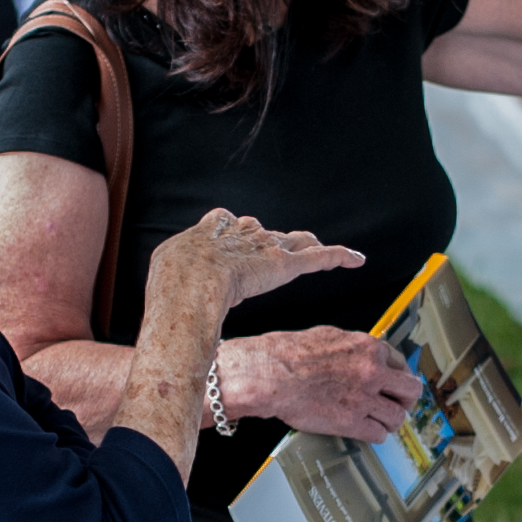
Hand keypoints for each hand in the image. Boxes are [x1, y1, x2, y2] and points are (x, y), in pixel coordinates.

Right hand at [145, 209, 360, 315]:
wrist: (190, 285)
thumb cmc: (172, 282)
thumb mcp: (166, 270)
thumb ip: (176, 275)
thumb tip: (171, 295)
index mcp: (212, 231)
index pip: (230, 225)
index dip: (235, 237)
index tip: (236, 247)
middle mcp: (243, 232)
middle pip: (265, 233)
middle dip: (272, 244)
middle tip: (278, 255)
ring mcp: (266, 247)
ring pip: (295, 242)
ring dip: (307, 248)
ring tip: (320, 252)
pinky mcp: (287, 264)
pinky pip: (321, 258)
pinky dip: (340, 256)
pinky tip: (355, 259)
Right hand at [227, 326, 425, 442]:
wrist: (272, 374)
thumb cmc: (289, 354)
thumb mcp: (329, 337)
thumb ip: (351, 347)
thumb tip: (356, 354)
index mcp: (367, 348)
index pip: (400, 362)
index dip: (398, 375)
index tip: (394, 382)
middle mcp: (372, 372)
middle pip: (410, 390)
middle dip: (406, 399)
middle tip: (399, 404)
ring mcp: (364, 399)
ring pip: (397, 416)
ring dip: (391, 421)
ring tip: (383, 422)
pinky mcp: (352, 422)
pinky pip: (379, 434)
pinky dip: (376, 435)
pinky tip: (369, 432)